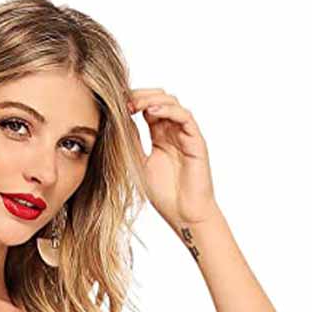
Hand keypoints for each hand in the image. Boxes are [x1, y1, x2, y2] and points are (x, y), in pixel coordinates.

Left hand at [127, 88, 217, 227]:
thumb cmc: (165, 195)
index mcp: (160, 136)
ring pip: (172, 103)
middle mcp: (173, 132)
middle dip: (140, 96)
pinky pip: (184, 117)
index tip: (115, 103)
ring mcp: (185, 135)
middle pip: (159, 99)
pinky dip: (168, 110)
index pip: (147, 108)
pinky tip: (152, 111)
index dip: (133, 102)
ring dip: (152, 99)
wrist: (184, 215)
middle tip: (123, 100)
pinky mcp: (196, 141)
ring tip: (134, 104)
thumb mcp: (139, 165)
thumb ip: (132, 144)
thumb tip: (117, 122)